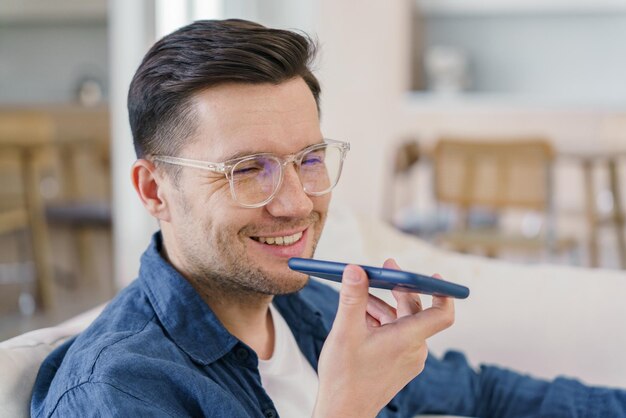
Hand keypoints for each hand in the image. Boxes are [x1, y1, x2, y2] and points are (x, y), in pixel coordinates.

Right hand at [312, 259, 454, 417]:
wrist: (344, 412)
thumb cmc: (345, 377)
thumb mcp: (345, 331)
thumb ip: (352, 297)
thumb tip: (355, 269)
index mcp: (407, 340)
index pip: (442, 313)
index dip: (442, 291)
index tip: (435, 275)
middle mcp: (414, 349)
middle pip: (414, 310)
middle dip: (397, 288)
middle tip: (380, 270)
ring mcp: (408, 358)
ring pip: (402, 322)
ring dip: (384, 306)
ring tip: (359, 299)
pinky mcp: (399, 364)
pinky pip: (397, 335)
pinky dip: (383, 322)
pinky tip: (362, 318)